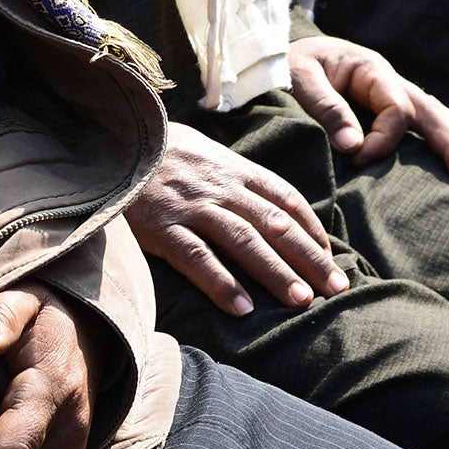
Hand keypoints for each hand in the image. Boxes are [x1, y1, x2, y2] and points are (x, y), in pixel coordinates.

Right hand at [124, 123, 347, 316]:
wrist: (114, 139)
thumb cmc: (163, 153)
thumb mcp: (207, 153)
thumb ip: (236, 178)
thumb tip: (271, 208)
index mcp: (234, 169)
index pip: (286, 199)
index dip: (312, 230)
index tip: (329, 257)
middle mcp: (220, 187)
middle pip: (275, 224)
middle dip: (309, 258)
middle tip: (335, 289)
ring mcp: (192, 207)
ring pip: (244, 241)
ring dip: (276, 272)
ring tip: (301, 301)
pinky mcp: (163, 226)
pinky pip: (197, 257)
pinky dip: (222, 283)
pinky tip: (243, 309)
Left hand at [290, 35, 448, 182]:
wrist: (272, 53)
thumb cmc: (284, 63)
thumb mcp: (298, 79)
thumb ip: (326, 108)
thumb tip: (354, 147)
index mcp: (369, 68)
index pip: (395, 108)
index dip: (384, 138)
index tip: (358, 158)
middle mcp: (386, 79)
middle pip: (427, 110)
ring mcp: (387, 91)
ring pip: (431, 114)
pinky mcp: (380, 105)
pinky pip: (418, 121)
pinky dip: (442, 134)